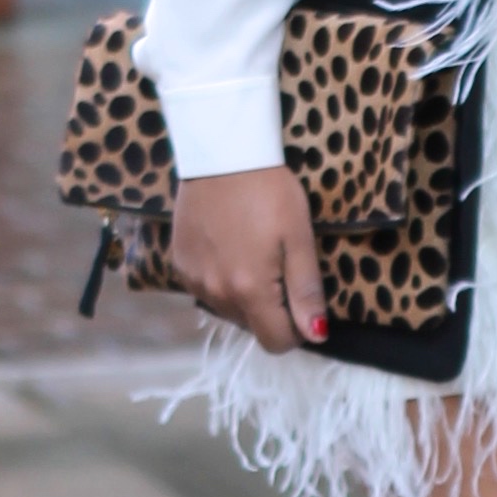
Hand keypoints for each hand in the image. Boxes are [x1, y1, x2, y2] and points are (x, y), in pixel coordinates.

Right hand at [169, 167, 328, 351]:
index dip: (296, 330)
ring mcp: (193, 280)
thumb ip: (306, 292)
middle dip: (270, 310)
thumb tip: (316, 335)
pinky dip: (221, 280)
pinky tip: (230, 248)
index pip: (275, 342)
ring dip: (245, 296)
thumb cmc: (270, 192)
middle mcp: (217, 293)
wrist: (222, 154)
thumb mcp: (299, 238)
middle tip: (280, 267)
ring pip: (228, 310)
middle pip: (251, 327)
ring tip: (254, 254)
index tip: (302, 302)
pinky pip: (206, 289)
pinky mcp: (179, 264)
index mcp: (250, 290)